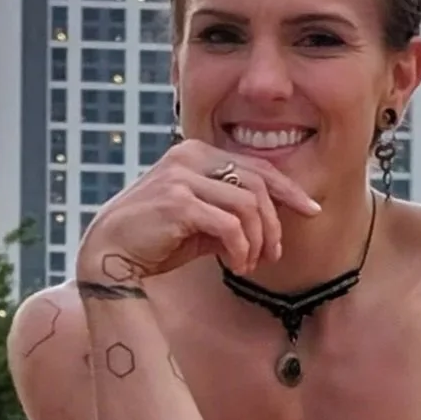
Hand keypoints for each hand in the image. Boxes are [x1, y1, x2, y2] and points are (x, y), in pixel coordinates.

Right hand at [77, 137, 320, 284]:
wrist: (109, 255)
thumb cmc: (156, 241)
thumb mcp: (200, 223)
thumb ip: (230, 215)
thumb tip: (268, 227)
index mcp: (197, 154)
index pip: (256, 166)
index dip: (288, 189)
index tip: (311, 210)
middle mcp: (190, 157)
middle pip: (257, 184)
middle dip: (274, 224)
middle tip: (274, 255)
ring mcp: (182, 177)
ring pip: (247, 205)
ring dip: (257, 241)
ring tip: (249, 264)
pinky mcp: (178, 202)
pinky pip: (230, 224)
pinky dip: (241, 248)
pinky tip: (235, 265)